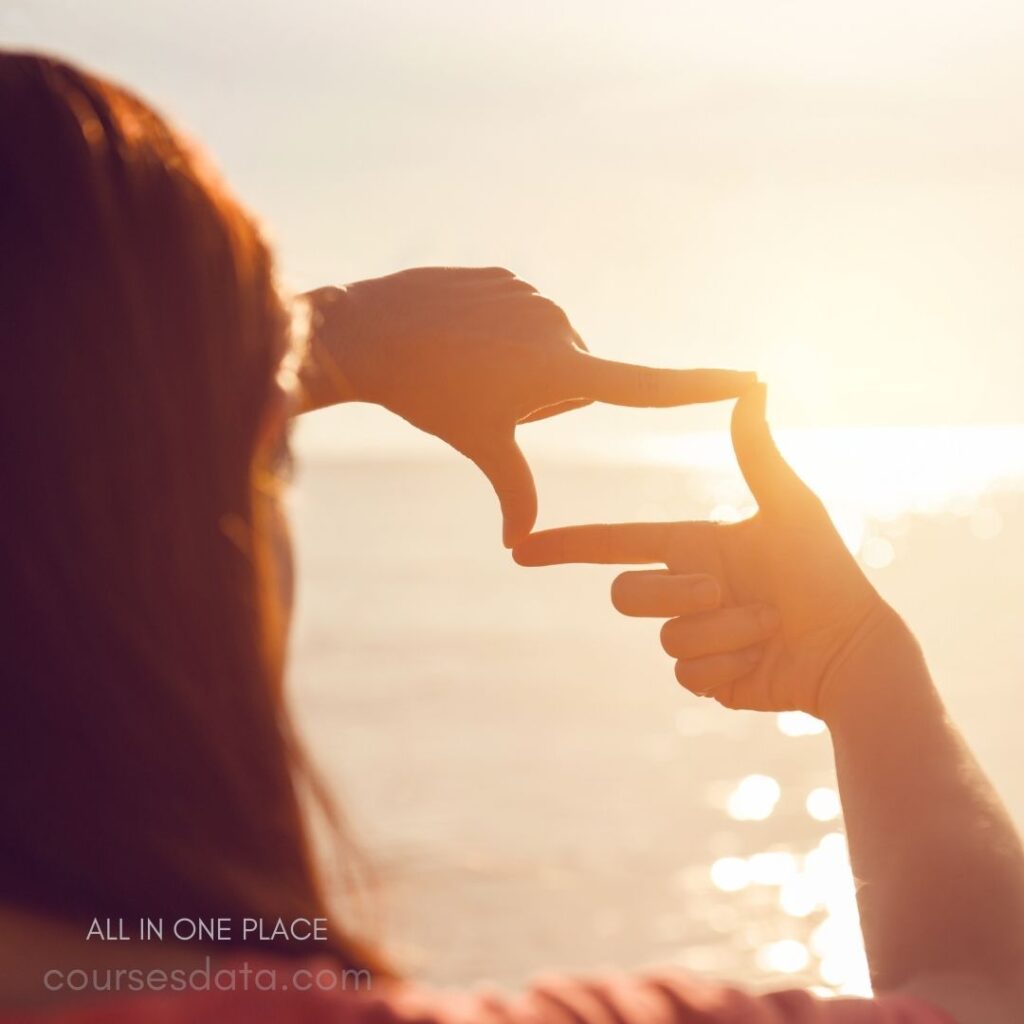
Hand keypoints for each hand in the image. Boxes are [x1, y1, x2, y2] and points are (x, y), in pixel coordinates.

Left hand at [299, 267, 753, 546]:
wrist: (371, 332)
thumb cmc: (429, 396)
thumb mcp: (479, 445)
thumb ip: (515, 491)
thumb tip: (517, 545)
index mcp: (561, 369)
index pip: (646, 385)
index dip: (701, 387)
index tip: (750, 377)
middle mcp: (560, 327)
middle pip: (575, 378)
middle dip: (543, 395)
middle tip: (487, 393)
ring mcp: (532, 297)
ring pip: (546, 348)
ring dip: (520, 364)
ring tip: (469, 365)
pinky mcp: (507, 278)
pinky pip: (520, 318)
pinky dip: (499, 334)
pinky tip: (459, 337)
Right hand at [513, 383, 888, 717]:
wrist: (852, 648)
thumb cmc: (828, 572)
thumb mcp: (790, 505)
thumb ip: (755, 451)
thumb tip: (753, 382)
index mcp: (691, 546)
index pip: (613, 543)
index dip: (565, 545)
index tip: (520, 548)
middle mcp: (684, 589)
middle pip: (625, 594)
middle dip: (674, 593)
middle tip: (722, 590)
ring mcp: (693, 637)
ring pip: (665, 638)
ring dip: (722, 631)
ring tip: (768, 623)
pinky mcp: (706, 677)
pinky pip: (688, 674)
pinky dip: (729, 663)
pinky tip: (763, 657)